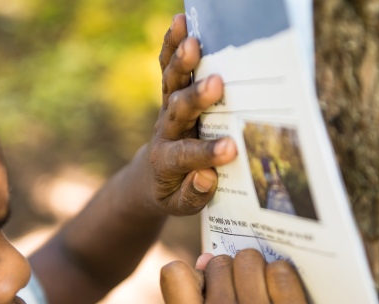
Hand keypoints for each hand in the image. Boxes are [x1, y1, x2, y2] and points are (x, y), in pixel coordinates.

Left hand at [138, 14, 236, 215]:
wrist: (148, 179)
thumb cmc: (172, 192)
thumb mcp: (180, 206)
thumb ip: (194, 195)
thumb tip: (207, 175)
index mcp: (168, 162)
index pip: (188, 156)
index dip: (208, 153)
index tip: (231, 149)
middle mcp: (165, 132)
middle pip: (178, 112)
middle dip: (197, 98)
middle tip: (217, 83)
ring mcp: (166, 111)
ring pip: (171, 84)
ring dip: (182, 63)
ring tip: (193, 41)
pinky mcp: (168, 96)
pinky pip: (167, 69)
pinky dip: (171, 45)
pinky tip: (180, 22)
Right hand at [160, 250, 338, 303]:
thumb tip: (207, 258)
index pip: (173, 272)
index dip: (193, 271)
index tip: (209, 281)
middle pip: (222, 261)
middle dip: (233, 273)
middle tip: (247, 299)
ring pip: (252, 259)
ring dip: (259, 271)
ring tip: (267, 298)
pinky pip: (283, 271)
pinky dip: (284, 279)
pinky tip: (286, 301)